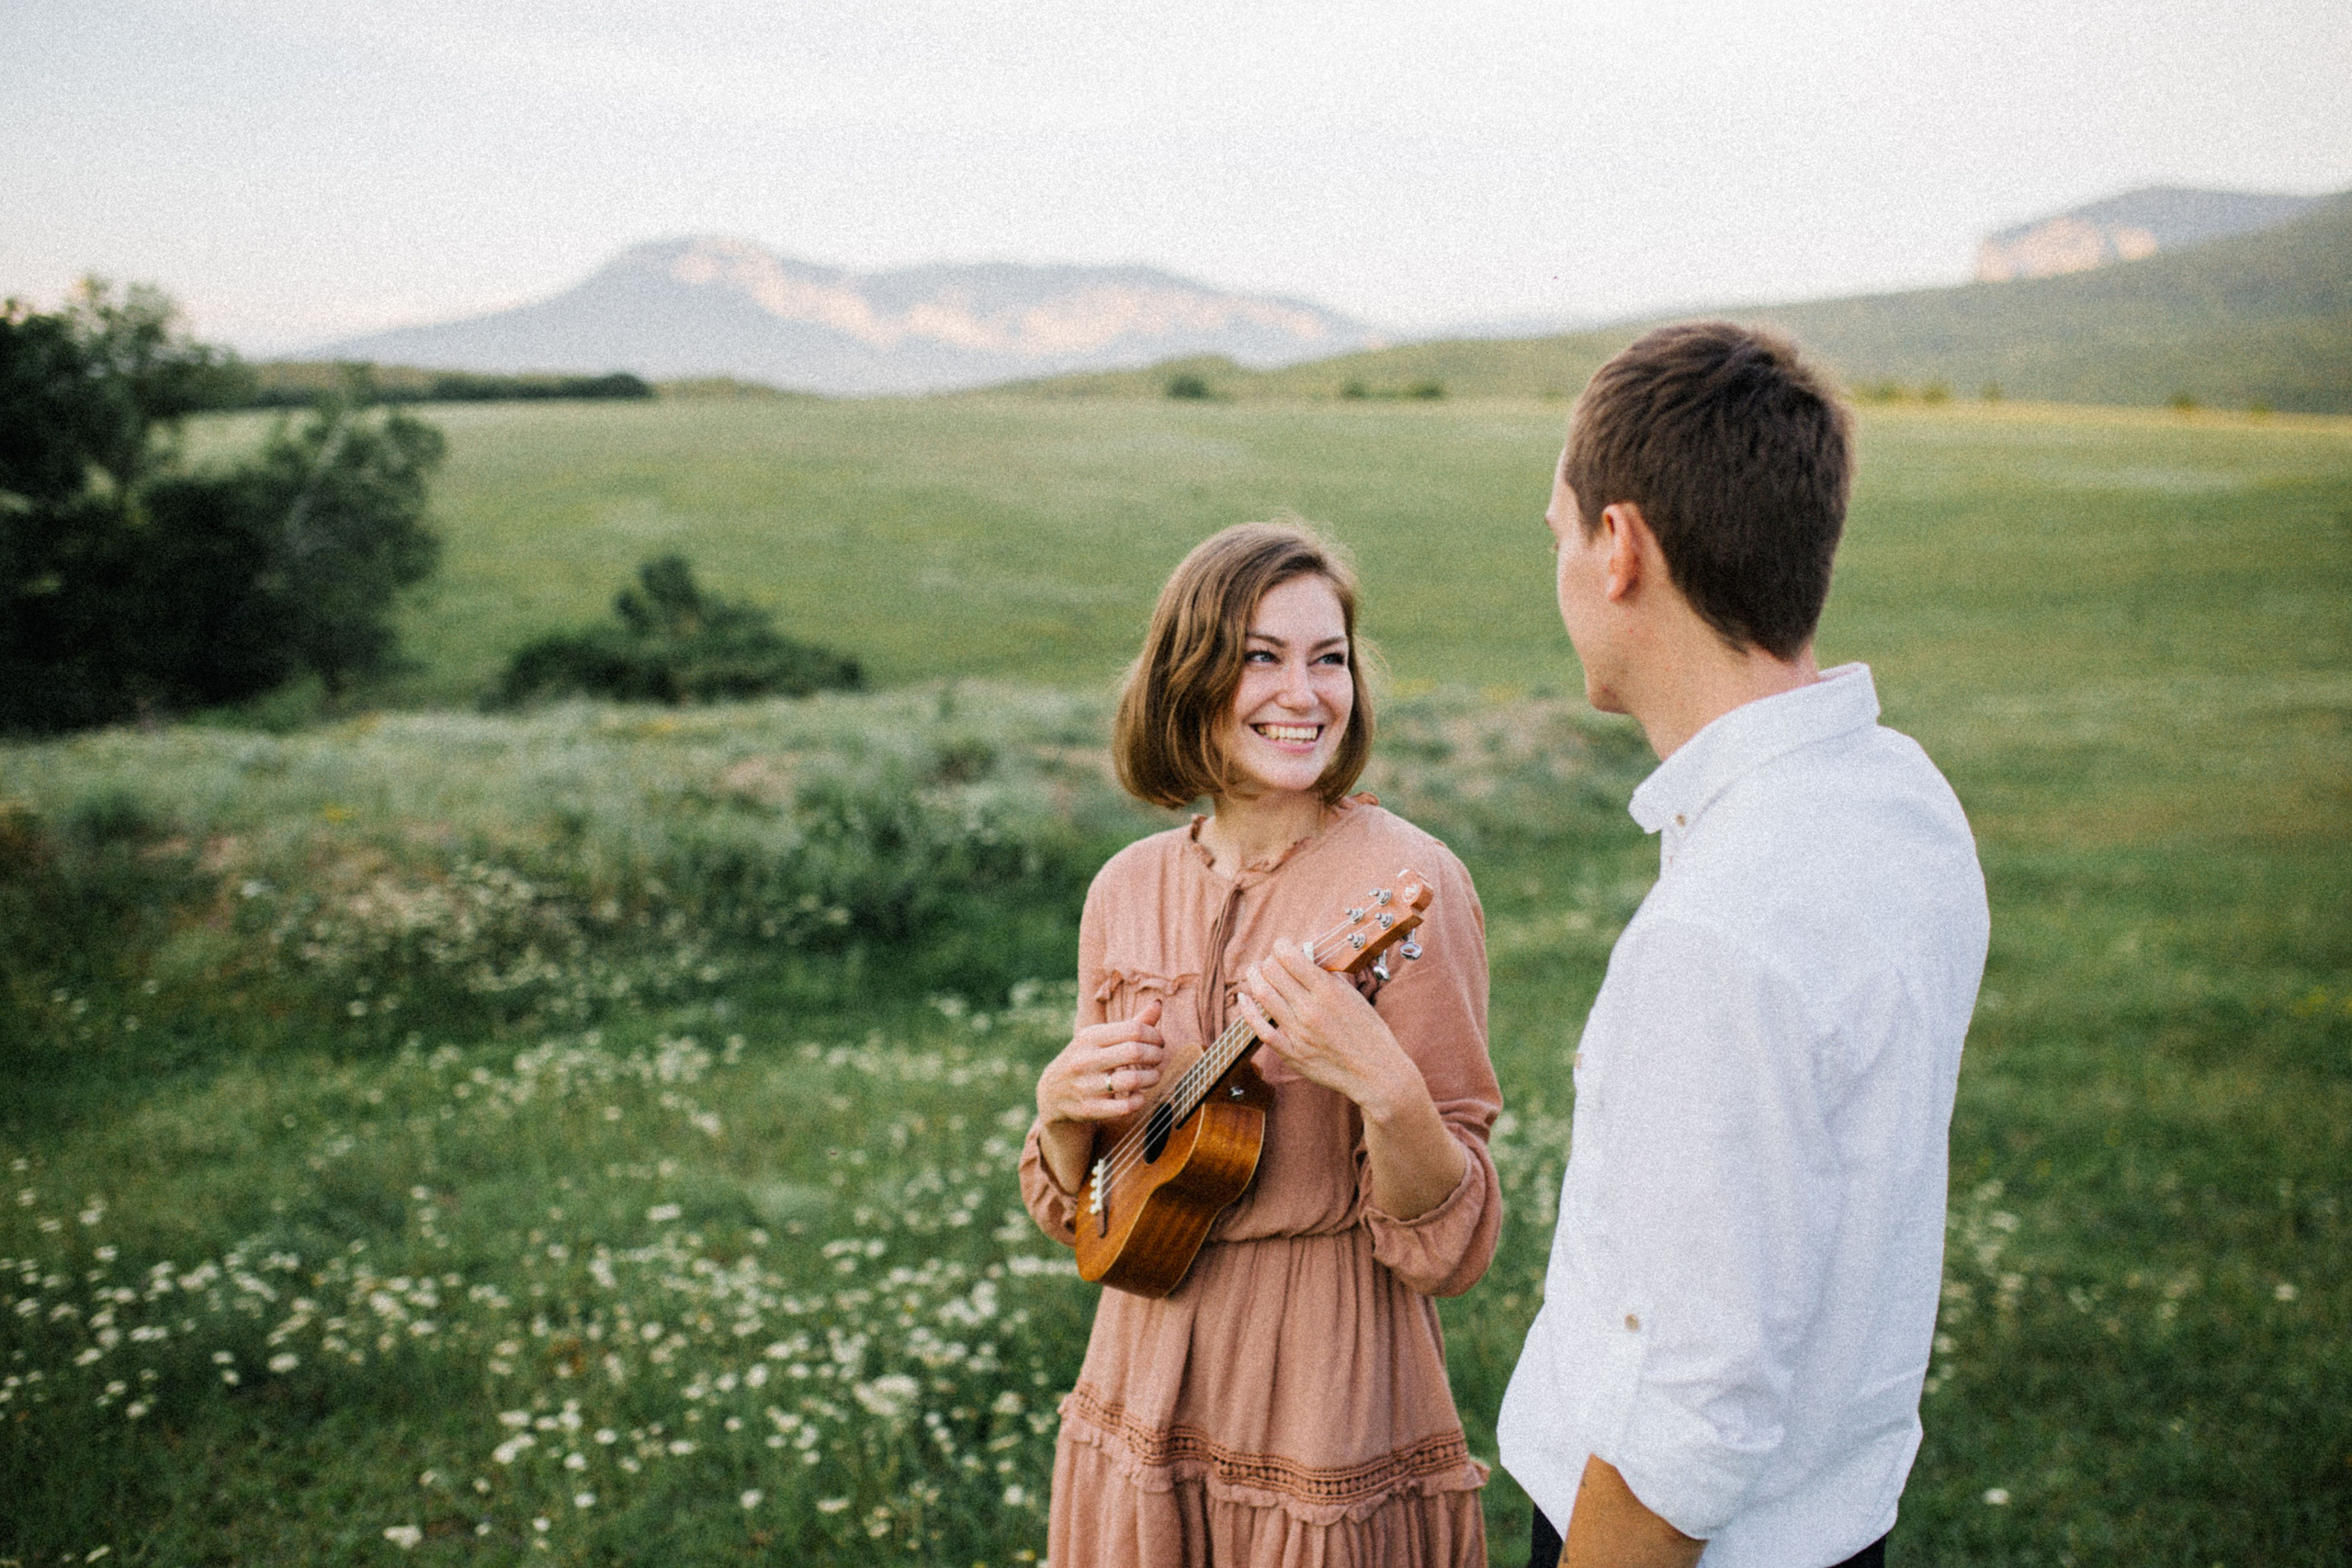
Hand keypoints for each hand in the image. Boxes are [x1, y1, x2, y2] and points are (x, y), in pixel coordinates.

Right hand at [1037, 998, 1166, 1128]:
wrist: (1052, 1093)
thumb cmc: (1087, 1059)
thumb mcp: (1101, 1038)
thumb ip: (1132, 1024)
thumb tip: (1158, 1004)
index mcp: (1089, 1037)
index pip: (1134, 1030)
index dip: (1154, 1035)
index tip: (1158, 1042)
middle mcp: (1085, 1059)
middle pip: (1135, 1052)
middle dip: (1156, 1055)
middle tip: (1158, 1058)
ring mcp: (1086, 1086)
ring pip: (1132, 1081)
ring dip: (1152, 1077)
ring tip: (1153, 1076)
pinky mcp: (1089, 1109)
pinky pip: (1125, 1107)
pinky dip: (1139, 1100)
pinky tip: (1139, 1095)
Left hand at [1239, 941, 1466, 1221]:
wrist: (1376, 1073)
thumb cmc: (1369, 1033)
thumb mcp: (1354, 996)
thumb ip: (1330, 973)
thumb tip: (1312, 949)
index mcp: (1327, 991)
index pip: (1289, 957)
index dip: (1281, 946)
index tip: (1282, 946)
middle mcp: (1310, 1009)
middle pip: (1272, 972)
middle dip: (1267, 961)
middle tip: (1270, 962)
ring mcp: (1298, 1032)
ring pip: (1262, 994)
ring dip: (1254, 978)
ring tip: (1255, 972)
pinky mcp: (1291, 1052)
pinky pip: (1260, 1028)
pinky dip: (1247, 1010)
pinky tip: (1244, 998)